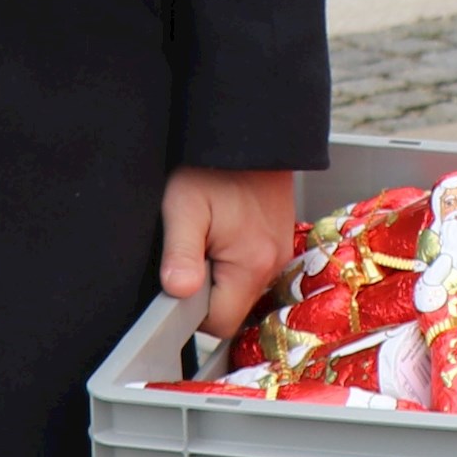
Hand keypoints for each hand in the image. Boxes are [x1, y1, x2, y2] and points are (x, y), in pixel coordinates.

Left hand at [159, 166, 298, 341]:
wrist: (248, 132)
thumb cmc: (214, 165)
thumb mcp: (183, 205)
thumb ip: (180, 253)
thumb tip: (176, 292)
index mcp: (252, 263)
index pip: (220, 323)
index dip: (192, 314)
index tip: (180, 282)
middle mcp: (274, 264)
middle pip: (233, 309)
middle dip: (206, 294)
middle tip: (191, 254)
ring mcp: (279, 253)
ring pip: (241, 290)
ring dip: (219, 277)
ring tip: (206, 240)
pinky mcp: (278, 241)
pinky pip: (252, 270)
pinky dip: (233, 262)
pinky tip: (221, 235)